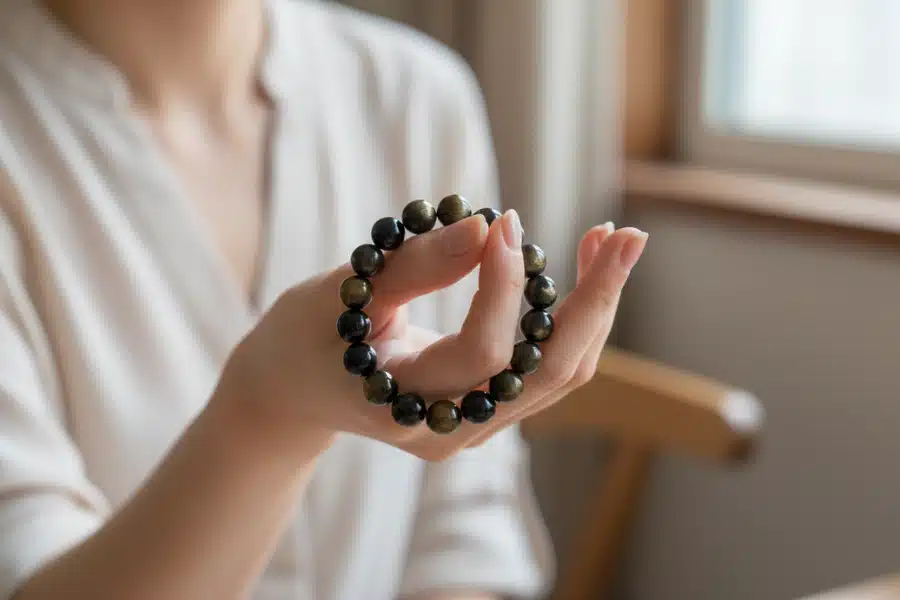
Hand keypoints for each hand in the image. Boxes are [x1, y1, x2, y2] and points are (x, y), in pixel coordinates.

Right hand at [218, 211, 646, 460]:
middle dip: (594, 301)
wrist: (292, 391)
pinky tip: (583, 269)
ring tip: (612, 240)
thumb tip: (486, 226)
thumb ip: (411, 265)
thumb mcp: (342, 293)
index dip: (503, 286)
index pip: (480, 352)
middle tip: (626, 235)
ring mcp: (473, 425)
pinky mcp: (486, 408)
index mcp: (402, 406)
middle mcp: (450, 428)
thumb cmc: (305, 335)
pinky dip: (572, 319)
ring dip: (594, 307)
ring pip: (560, 374)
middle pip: (548, 373)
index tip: (504, 222)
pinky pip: (546, 369)